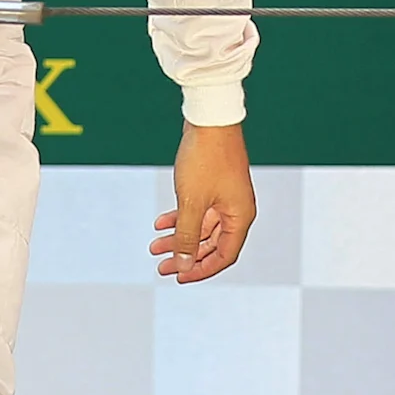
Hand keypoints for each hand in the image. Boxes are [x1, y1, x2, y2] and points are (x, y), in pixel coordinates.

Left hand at [153, 122, 253, 282]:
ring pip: (202, 227)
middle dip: (185, 256)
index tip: (178, 277)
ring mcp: (225, 197)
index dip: (201, 270)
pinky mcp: (214, 185)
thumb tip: (185, 266)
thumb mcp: (191, 203)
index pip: (224, 256)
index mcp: (240, 217)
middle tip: (160, 266)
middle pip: (211, 244)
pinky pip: (198, 210)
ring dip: (179, 237)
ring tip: (153, 246)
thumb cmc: (205, 159)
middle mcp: (237, 210)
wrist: (209, 118)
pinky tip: (160, 222)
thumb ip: (188, 237)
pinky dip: (180, 218)